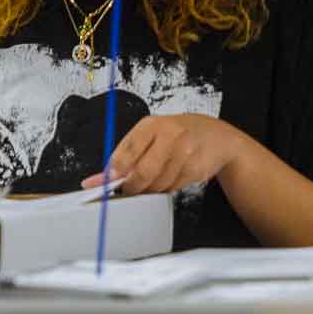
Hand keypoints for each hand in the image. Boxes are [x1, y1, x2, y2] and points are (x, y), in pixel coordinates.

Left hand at [80, 114, 250, 194]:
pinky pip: (172, 188)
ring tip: (153, 179)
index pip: (128, 149)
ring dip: (151, 188)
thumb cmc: (178, 134)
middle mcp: (171, 134)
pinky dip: (166, 188)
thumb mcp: (150, 135)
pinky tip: (170, 176)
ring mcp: (186, 152)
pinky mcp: (196, 168)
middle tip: (129, 188)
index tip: (108, 181)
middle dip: (133, 186)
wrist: (216, 136)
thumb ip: (124, 156)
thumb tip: (96, 180)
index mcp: (152, 124)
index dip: (115, 169)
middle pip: (143, 172)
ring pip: (158, 184)